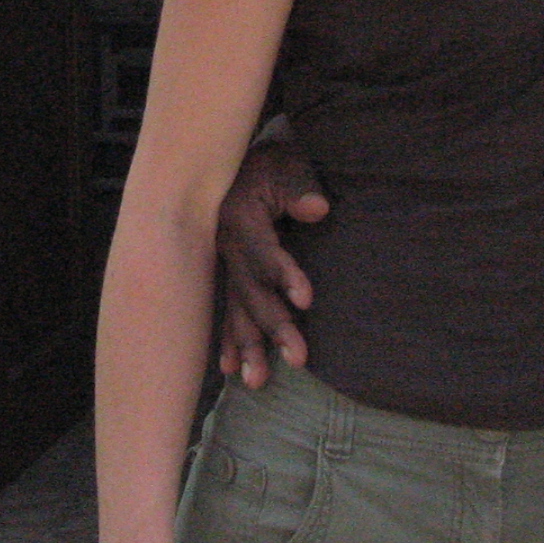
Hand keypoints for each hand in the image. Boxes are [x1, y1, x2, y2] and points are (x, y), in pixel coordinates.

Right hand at [213, 133, 328, 388]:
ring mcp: (225, 263)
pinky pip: (225, 311)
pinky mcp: (228, 273)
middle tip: (299, 358)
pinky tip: (230, 370)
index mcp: (240, 218)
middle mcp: (227, 247)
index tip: (307, 299)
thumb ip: (300, 187)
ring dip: (248, 346)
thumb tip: (318, 210)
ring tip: (258, 381)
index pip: (264, 253)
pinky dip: (227, 340)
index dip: (284, 276)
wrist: (235, 160)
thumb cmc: (270, 161)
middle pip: (252, 292)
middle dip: (274, 326)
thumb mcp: (286, 163)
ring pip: (237, 309)